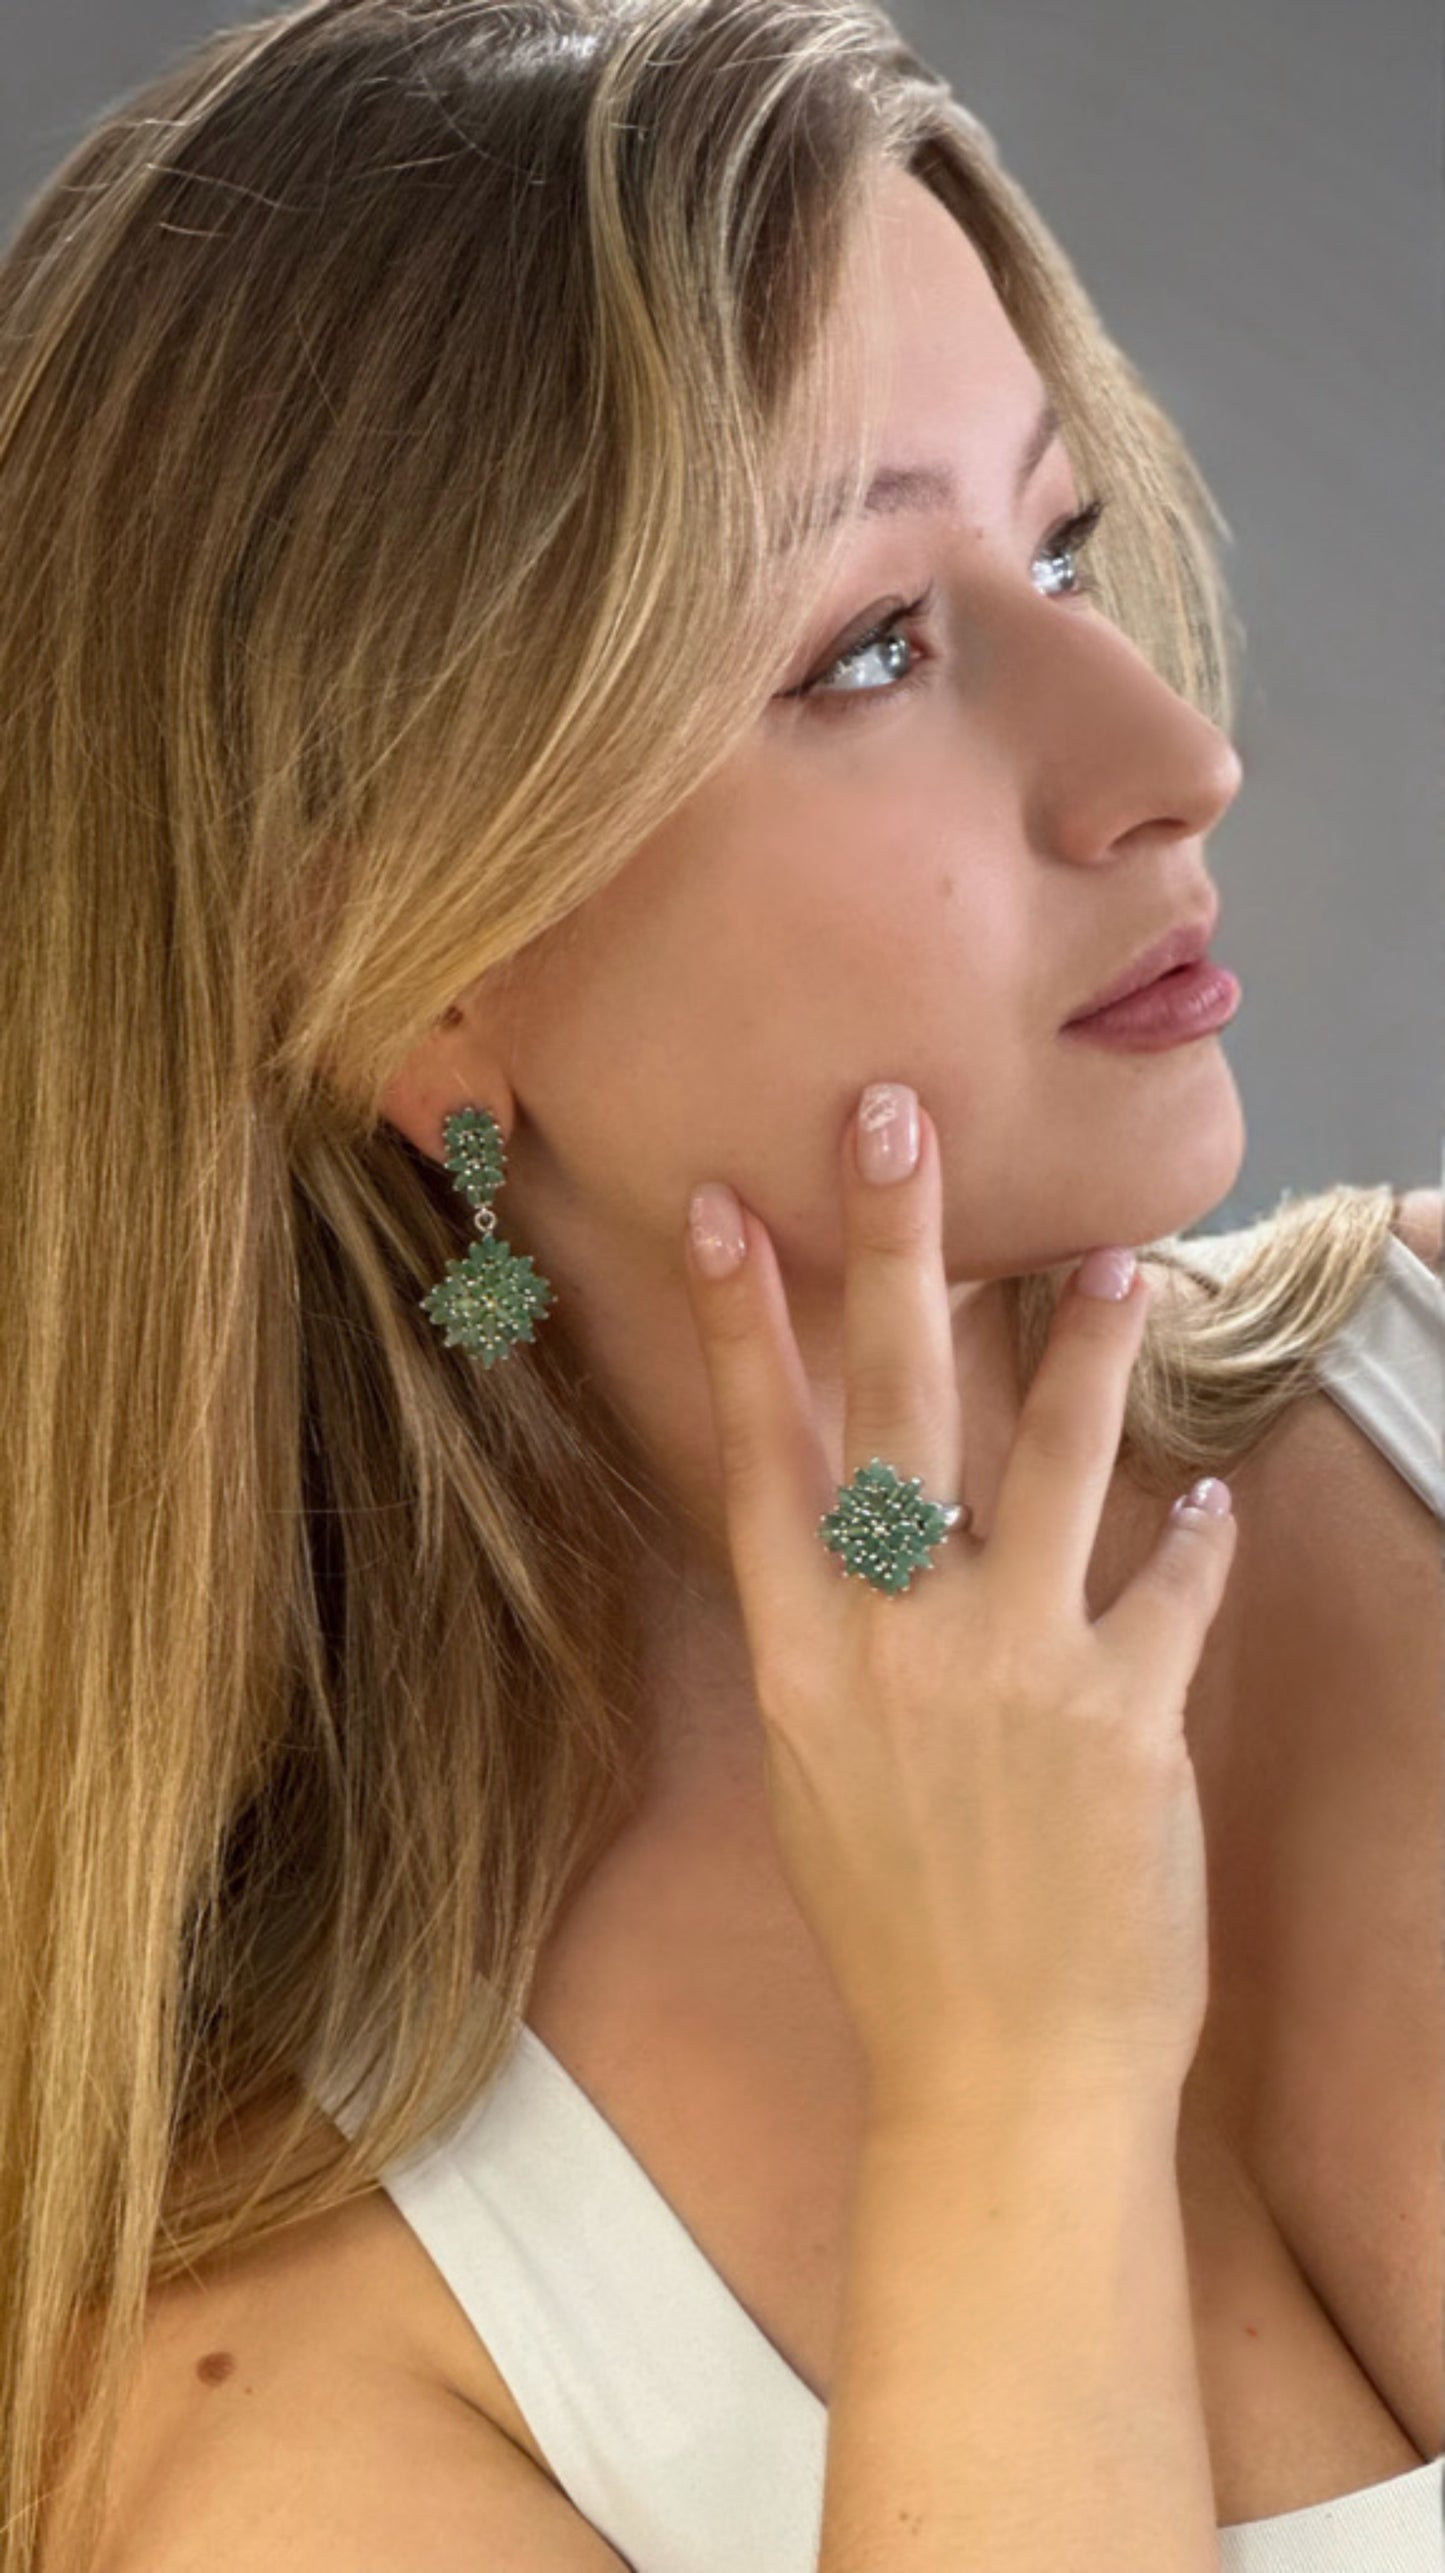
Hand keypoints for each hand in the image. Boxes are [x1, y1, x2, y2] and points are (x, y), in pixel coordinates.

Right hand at [682, 1086, 1237, 2119]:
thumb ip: (837, 1648)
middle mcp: (898, 1644)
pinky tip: (1216, 1499)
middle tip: (900, 1120)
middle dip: (895, 1253)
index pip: (765, 1459)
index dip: (744, 1327)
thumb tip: (857, 1548)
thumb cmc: (897, 1935)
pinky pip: (1171, 1591)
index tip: (729, 1211)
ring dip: (1084, 1346)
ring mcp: (1013, 1672)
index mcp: (806, 1662)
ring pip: (1051, 1464)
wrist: (998, 2077)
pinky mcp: (1126, 1717)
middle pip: (893, 1413)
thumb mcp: (821, 1780)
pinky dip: (1195, 1539)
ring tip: (1120, 1252)